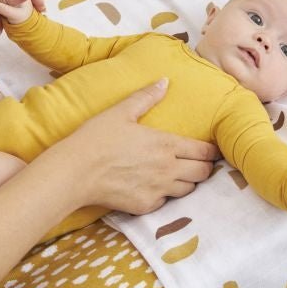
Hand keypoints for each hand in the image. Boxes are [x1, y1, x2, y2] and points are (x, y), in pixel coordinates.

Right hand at [58, 78, 218, 214]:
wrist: (75, 172)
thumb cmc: (97, 138)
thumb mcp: (121, 112)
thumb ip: (146, 97)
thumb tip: (164, 81)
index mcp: (166, 144)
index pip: (204, 151)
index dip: (211, 151)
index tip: (211, 150)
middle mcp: (168, 169)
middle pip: (203, 173)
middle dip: (204, 167)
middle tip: (198, 162)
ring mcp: (158, 190)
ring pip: (188, 190)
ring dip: (187, 182)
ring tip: (178, 174)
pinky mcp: (145, 206)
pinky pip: (165, 203)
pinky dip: (164, 195)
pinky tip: (154, 187)